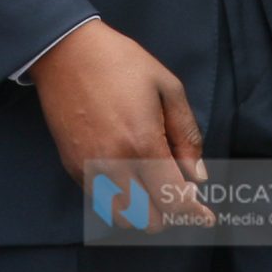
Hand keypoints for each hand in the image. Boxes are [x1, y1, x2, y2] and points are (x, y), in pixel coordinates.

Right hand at [30, 19, 212, 228]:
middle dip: (169, 211)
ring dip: (143, 212)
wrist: (66, 52)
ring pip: (123, 219)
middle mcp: (115, 164)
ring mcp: (90, 170)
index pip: (173, 199)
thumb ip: (186, 134)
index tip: (206, 216)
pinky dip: (120, 201)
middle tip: (176, 190)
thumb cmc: (121, 63)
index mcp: (143, 143)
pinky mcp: (72, 168)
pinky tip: (129, 177)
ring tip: (151, 187)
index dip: (193, 212)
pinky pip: (101, 202)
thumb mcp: (167, 87)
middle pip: (149, 220)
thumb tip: (196, 176)